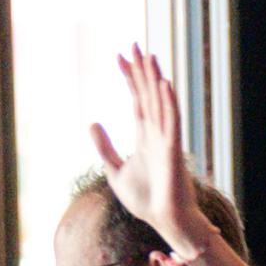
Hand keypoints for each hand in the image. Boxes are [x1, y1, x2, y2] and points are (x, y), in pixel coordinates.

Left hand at [94, 44, 203, 250]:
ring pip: (160, 103)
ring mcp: (166, 140)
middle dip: (141, 70)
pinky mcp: (173, 151)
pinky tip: (164, 85)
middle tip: (135, 45)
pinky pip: (172, 122)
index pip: (136, 100)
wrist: (163, 221)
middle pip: (148, 95)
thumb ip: (105, 147)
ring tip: (150, 56)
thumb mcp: (114, 171)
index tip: (120, 57)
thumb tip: (92, 123)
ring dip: (155, 79)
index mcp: (145, 137)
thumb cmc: (145, 201)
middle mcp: (157, 133)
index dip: (129, 78)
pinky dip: (169, 103)